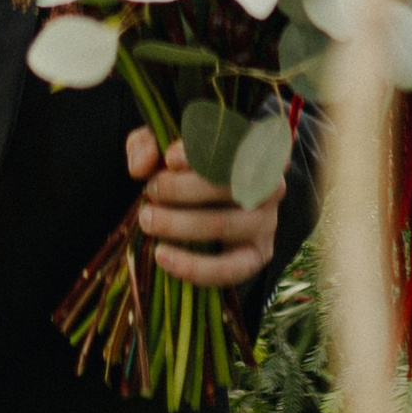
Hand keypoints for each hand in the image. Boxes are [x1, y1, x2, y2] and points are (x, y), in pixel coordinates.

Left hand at [127, 125, 286, 287]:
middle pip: (228, 184)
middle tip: (150, 190)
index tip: (169, 159)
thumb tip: (142, 165)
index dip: (203, 152)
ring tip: (147, 220)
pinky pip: (229, 268)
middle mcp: (269, 182)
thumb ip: (147, 146)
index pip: (235, 144)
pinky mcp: (258, 255)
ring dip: (179, 224)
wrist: (202, 207)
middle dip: (181, 188)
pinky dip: (193, 266)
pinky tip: (162, 255)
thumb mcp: (162, 148)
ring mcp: (266, 221)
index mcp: (253, 147)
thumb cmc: (183, 169)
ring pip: (223, 223)